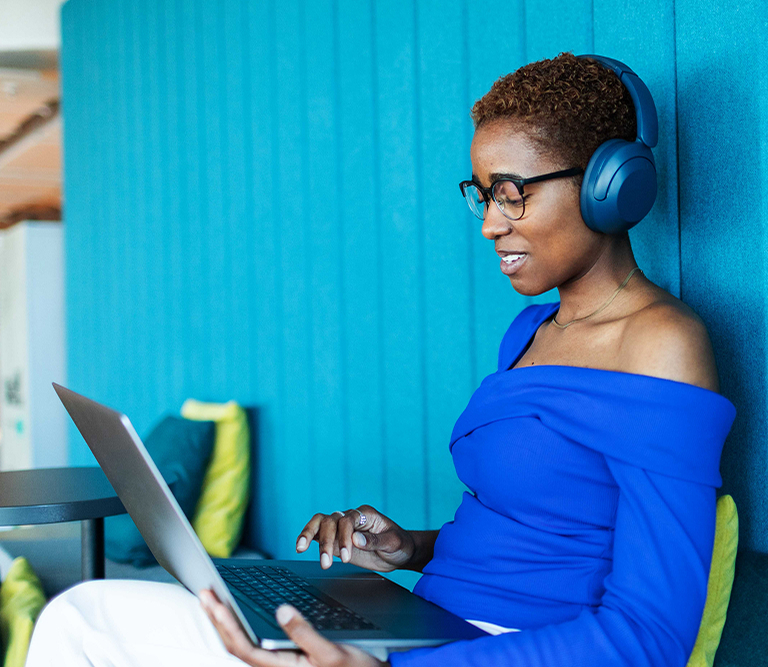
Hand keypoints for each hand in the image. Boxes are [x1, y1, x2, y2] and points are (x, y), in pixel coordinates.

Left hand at [199, 590, 386, 666]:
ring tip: (215, 599)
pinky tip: (239, 614)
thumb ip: (305, 634)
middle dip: (217, 618)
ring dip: (225, 621)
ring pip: (242, 643)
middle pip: (235, 644)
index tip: (213, 599)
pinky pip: (254, 642)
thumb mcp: (332, 652)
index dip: (225, 622)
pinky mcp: (285, 661)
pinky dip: (241, 625)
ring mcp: (278, 665)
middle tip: (205, 591)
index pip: (243, 645)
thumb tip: (281, 610)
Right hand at [295, 505, 414, 571]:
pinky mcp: (336, 540)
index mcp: (366, 514)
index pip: (348, 519)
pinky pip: (318, 534)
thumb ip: (374, 541)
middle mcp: (351, 517)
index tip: (346, 556)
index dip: (344, 536)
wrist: (399, 552)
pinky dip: (308, 538)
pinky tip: (300, 546)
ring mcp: (342, 528)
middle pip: (331, 520)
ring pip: (320, 523)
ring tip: (301, 549)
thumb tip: (355, 539)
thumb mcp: (393, 543)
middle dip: (326, 541)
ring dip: (310, 535)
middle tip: (326, 563)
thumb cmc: (399, 544)